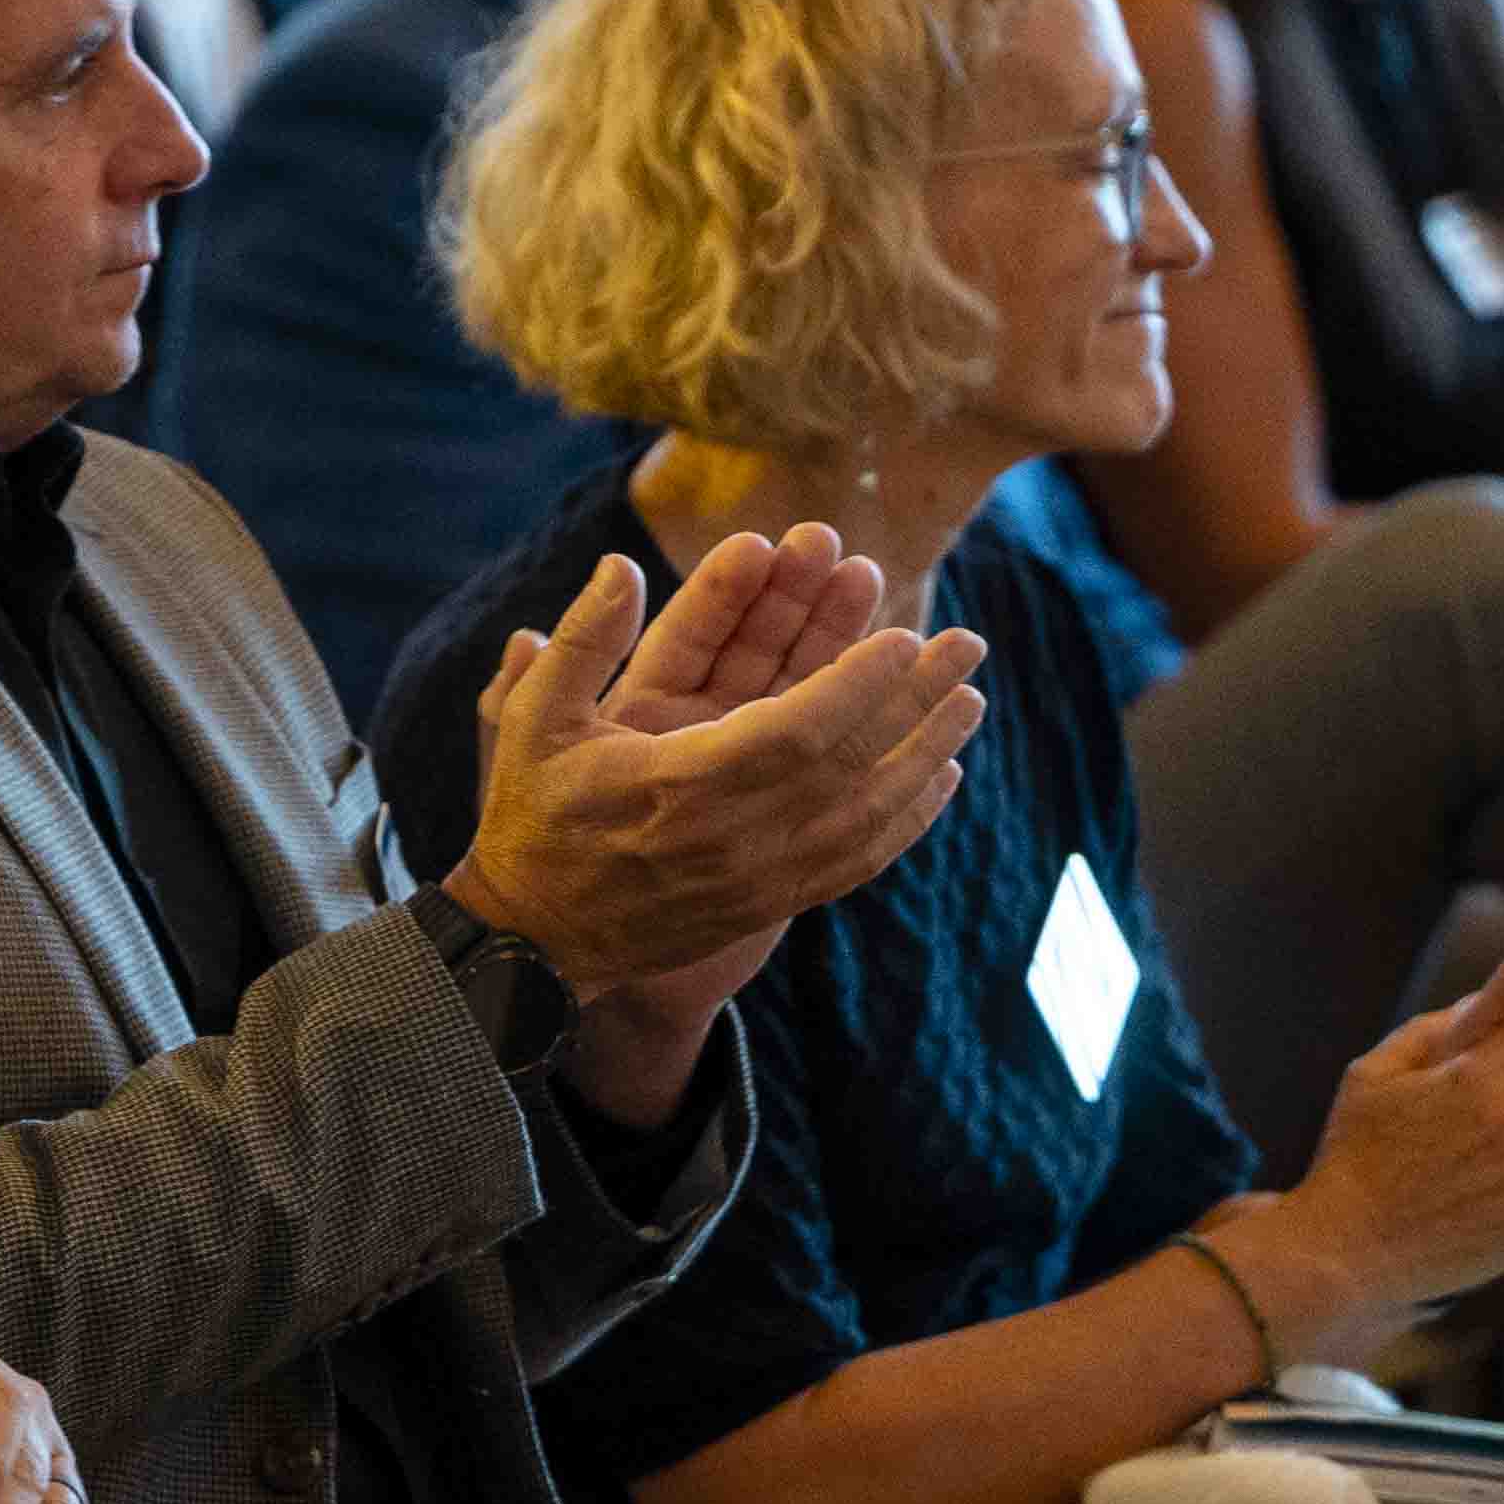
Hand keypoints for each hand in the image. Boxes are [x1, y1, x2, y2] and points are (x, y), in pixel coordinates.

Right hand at [442, 533, 982, 1003]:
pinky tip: (938, 777)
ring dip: (922, 753)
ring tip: (970, 701)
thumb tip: (622, 565)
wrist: (538, 938)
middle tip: (966, 646)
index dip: (855, 684)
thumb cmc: (535, 816)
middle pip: (850, 765)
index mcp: (678, 783)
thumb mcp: (533, 721)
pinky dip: (904, 819)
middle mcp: (732, 837)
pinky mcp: (771, 904)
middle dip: (912, 702)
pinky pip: (856, 860)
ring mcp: (759, 879)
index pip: (793, 730)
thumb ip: (584, 642)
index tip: (899, 637)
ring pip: (865, 815)